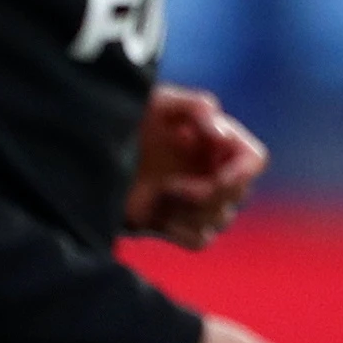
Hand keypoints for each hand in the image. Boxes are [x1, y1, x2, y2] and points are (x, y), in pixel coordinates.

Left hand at [128, 85, 267, 248]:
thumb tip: (218, 124)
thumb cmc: (125, 121)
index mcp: (215, 142)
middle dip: (211, 193)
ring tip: (161, 195)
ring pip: (221, 218)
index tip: (218, 177)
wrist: (88, 153)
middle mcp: (211, 171)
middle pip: (239, 193)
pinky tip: (158, 215)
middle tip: (172, 185)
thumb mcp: (155, 103)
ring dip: (193, 212)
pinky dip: (183, 231)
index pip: (253, 160)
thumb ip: (190, 104)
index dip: (242, 170)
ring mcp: (193, 201)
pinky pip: (200, 240)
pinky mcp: (174, 224)